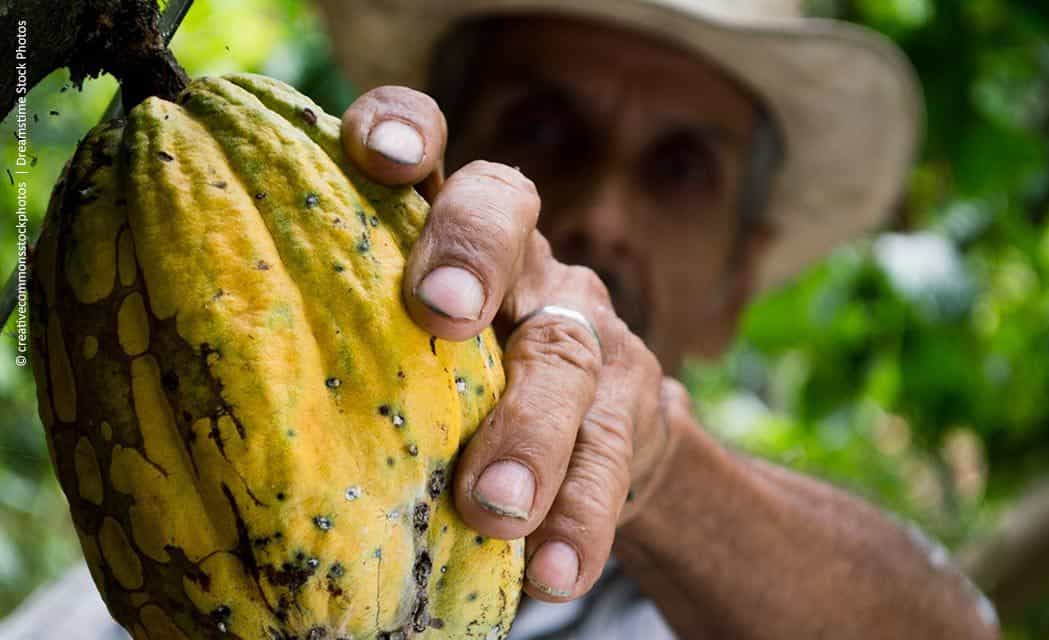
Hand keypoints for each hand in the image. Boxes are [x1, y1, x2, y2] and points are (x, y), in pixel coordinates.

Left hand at [342, 86, 680, 601]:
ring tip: (493, 508)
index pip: (432, 147)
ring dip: (529, 432)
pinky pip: (611, 457)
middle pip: (507, 215)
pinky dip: (580, 517)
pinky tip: (553, 571)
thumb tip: (178, 402)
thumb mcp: (405, 350)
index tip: (375, 154)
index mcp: (447, 231)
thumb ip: (343, 344)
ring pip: (564, 355)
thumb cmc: (460, 389)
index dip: (407, 129)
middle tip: (441, 313)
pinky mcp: (631, 406)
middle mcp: (522, 260)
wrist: (602, 436)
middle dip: (472, 253)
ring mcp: (583, 328)